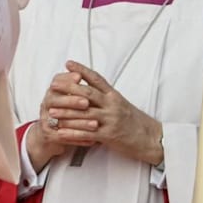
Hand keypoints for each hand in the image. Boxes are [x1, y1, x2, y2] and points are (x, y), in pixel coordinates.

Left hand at [45, 61, 163, 165]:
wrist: (151, 138)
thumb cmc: (136, 123)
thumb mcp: (122, 104)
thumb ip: (107, 98)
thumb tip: (91, 90)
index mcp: (114, 96)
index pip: (96, 79)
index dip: (81, 70)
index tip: (69, 64)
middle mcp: (112, 105)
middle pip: (87, 93)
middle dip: (68, 88)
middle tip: (53, 85)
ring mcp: (110, 120)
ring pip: (84, 114)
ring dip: (66, 112)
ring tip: (51, 111)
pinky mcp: (109, 135)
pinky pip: (87, 134)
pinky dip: (73, 134)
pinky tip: (62, 133)